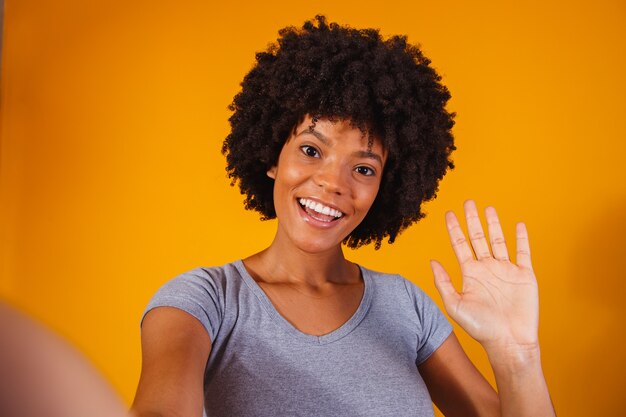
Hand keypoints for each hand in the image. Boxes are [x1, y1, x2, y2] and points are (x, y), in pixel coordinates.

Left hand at [430, 200, 538, 353]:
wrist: (509, 341)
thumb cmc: (480, 328)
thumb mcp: (454, 305)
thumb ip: (442, 283)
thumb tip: (431, 261)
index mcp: (470, 274)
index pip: (460, 245)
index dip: (454, 229)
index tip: (448, 214)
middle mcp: (487, 268)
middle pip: (478, 237)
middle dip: (472, 220)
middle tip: (468, 202)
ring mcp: (506, 270)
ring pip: (499, 240)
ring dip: (494, 224)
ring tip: (488, 208)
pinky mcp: (524, 275)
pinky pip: (523, 252)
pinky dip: (522, 238)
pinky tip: (518, 225)